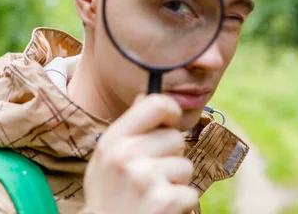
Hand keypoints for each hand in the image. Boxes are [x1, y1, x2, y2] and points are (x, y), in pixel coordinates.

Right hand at [83, 94, 197, 213]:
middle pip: (175, 138)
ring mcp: (146, 178)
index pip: (156, 104)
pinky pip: (191, 192)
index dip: (170, 111)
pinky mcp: (165, 201)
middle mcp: (127, 156)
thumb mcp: (106, 158)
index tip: (169, 123)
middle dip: (171, 156)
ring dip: (175, 182)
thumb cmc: (109, 194)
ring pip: (185, 166)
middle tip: (151, 175)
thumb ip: (128, 128)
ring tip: (152, 194)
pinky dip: (180, 204)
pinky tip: (159, 209)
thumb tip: (146, 95)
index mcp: (113, 140)